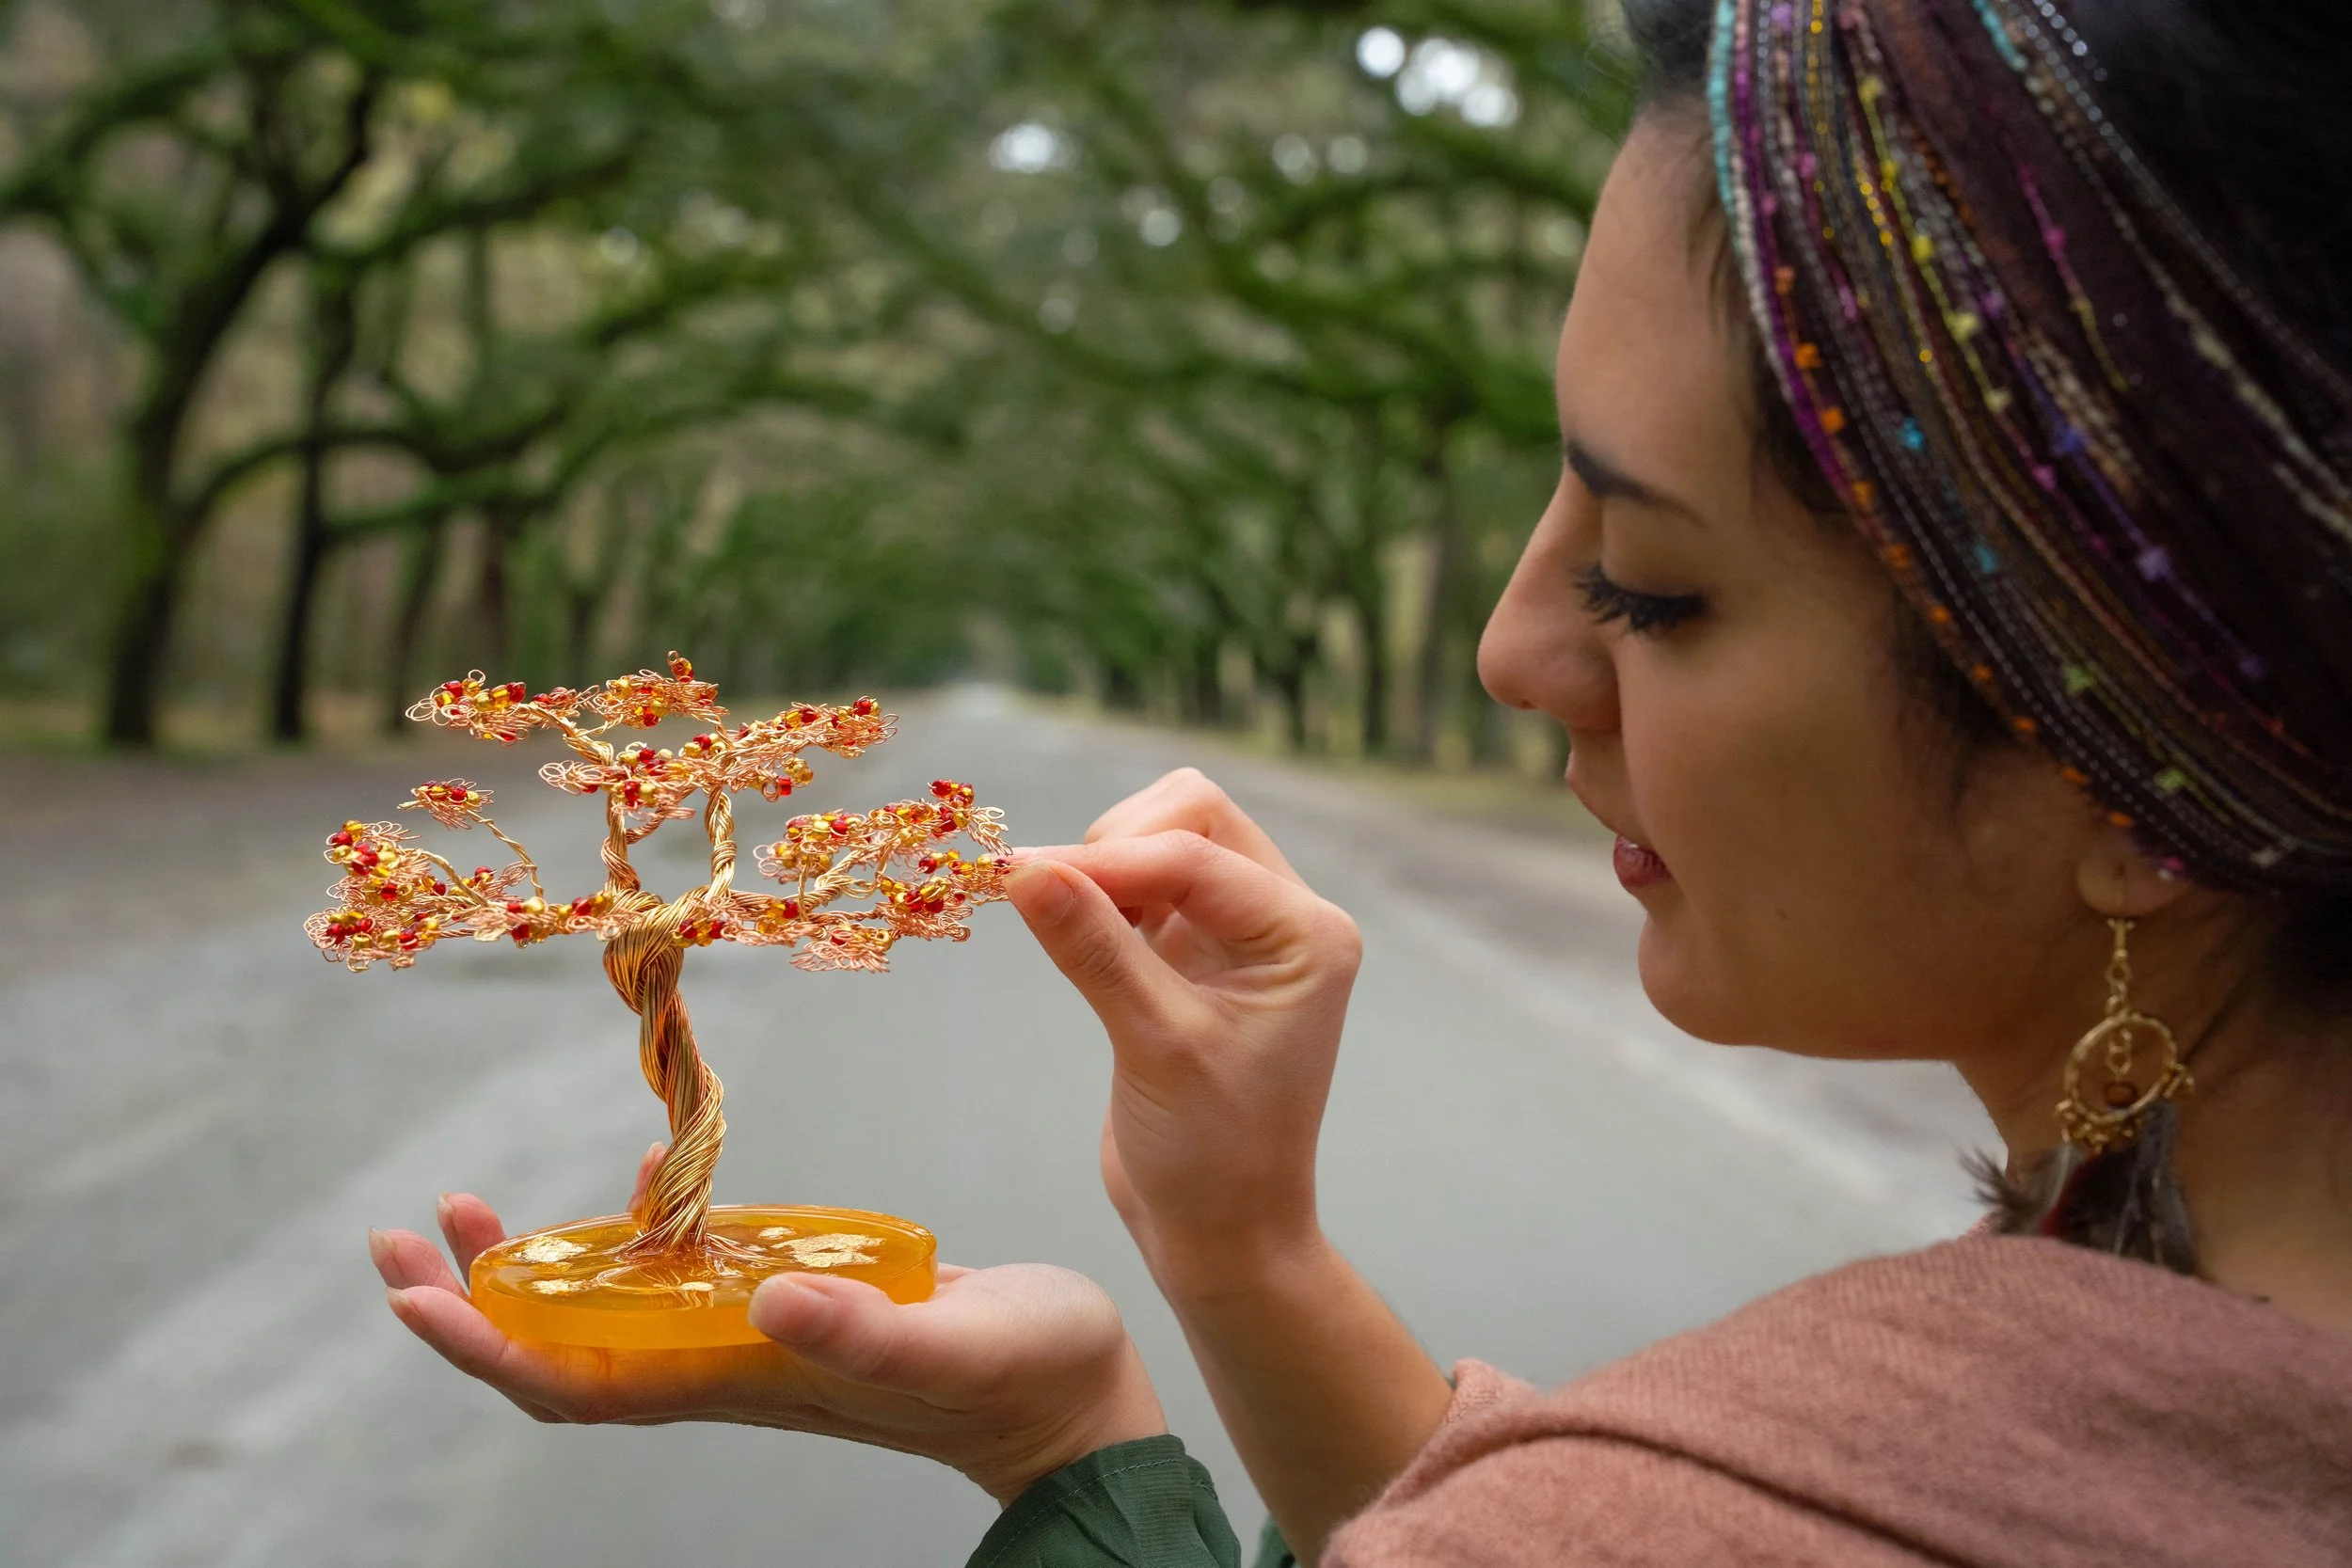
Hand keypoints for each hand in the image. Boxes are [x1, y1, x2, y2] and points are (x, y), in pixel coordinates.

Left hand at [368, 1144, 1165, 1503]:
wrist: (1078, 1401)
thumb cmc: (1028, 1378)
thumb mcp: (952, 1345)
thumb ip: (860, 1331)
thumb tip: (763, 1299)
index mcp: (746, 1380)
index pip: (580, 1379)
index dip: (489, 1344)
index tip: (415, 1295)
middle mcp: (729, 1364)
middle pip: (567, 1348)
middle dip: (478, 1300)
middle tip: (409, 1234)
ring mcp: (757, 1336)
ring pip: (613, 1310)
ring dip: (538, 1265)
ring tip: (473, 1212)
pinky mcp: (796, 1301)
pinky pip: (692, 1269)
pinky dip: (652, 1223)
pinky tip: (655, 1173)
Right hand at [1006, 768, 1360, 1286]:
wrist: (1222, 1234)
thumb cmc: (1214, 1157)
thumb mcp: (1155, 1047)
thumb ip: (1095, 950)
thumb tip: (1022, 869)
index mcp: (1305, 934)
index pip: (1195, 853)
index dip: (1104, 860)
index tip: (1015, 875)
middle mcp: (1283, 920)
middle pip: (1191, 815)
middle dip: (1115, 845)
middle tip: (1050, 898)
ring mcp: (1239, 934)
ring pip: (1165, 839)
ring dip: (1106, 866)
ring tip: (1066, 924)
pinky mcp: (1194, 955)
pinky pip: (1144, 886)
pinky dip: (1102, 894)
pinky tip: (1072, 932)